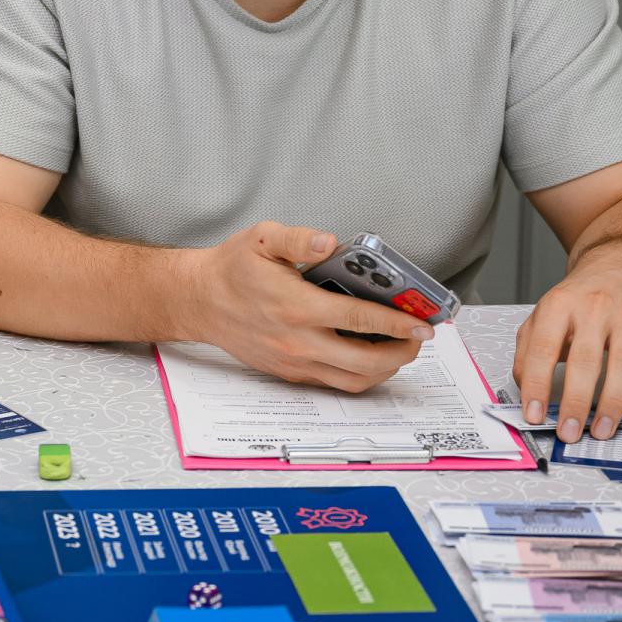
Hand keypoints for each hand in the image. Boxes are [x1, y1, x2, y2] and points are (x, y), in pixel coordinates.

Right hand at [178, 223, 435, 391]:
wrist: (199, 301)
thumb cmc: (232, 269)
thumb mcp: (262, 238)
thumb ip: (299, 238)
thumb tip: (330, 242)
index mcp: (295, 306)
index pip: (359, 319)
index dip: (397, 323)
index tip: (422, 322)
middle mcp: (297, 341)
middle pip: (365, 361)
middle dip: (401, 352)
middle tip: (417, 337)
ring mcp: (293, 362)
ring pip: (353, 380)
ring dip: (385, 369)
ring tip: (399, 349)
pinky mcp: (289, 373)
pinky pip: (334, 383)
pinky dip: (361, 375)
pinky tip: (370, 356)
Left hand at [512, 244, 621, 442]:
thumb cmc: (581, 298)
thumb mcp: (544, 314)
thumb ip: (527, 348)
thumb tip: (524, 388)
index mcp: (560, 306)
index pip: (542, 348)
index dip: (536, 384)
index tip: (533, 414)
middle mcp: (596, 310)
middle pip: (586, 360)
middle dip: (576, 402)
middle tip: (569, 432)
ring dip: (614, 405)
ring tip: (602, 432)